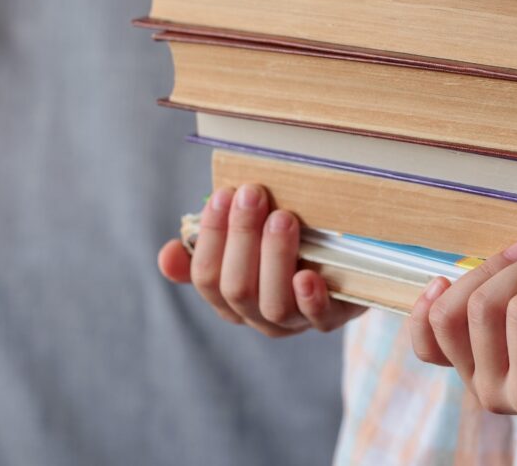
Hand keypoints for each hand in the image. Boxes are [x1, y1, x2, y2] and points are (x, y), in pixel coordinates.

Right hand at [157, 184, 363, 336]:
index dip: (211, 236)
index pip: (206, 276)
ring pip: (274, 305)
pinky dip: (310, 298)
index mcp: (229, 297)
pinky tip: (307, 275)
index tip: (223, 194)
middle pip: (237, 289)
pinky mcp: (332, 318)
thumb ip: (212, 242)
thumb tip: (168, 254)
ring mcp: (294, 321)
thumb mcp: (250, 238)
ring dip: (275, 257)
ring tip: (282, 218)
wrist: (348, 263)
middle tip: (253, 194)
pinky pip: (319, 318)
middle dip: (242, 237)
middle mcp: (257, 315)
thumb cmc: (289, 242)